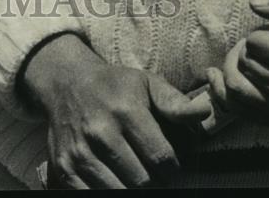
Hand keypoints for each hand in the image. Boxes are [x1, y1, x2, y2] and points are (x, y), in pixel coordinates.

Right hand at [23, 34, 211, 188]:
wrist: (66, 82)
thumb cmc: (114, 85)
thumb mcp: (146, 83)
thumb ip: (175, 102)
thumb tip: (204, 113)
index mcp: (125, 110)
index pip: (163, 159)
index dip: (174, 168)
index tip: (171, 165)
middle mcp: (100, 131)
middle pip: (144, 181)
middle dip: (157, 183)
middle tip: (156, 175)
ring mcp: (80, 151)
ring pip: (121, 193)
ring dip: (135, 191)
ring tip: (138, 178)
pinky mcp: (64, 167)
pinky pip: (92, 197)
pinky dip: (109, 193)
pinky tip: (118, 182)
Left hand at [209, 0, 268, 129]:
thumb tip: (253, 2)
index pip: (254, 43)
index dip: (261, 32)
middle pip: (245, 66)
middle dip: (245, 50)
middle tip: (260, 42)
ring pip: (239, 93)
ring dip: (232, 72)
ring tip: (236, 58)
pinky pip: (249, 115)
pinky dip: (230, 98)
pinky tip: (221, 81)